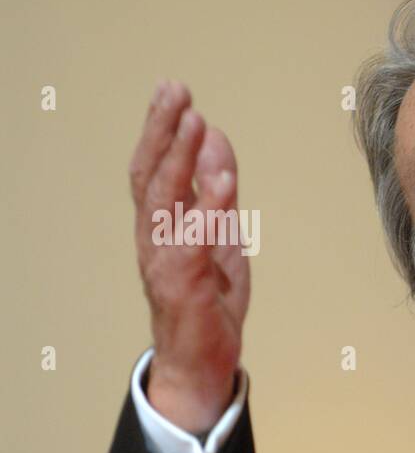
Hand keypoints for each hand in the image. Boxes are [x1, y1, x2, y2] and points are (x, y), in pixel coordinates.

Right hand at [130, 81, 249, 435]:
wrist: (203, 362)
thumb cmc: (209, 299)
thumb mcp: (219, 233)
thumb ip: (217, 190)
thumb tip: (215, 139)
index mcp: (161, 224)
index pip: (154, 167)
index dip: (160, 128)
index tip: (173, 90)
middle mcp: (155, 238)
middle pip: (151, 175)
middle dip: (162, 130)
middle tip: (176, 90)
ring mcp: (166, 261)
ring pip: (167, 202)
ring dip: (181, 159)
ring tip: (196, 121)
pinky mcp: (186, 284)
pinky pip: (196, 240)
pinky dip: (210, 207)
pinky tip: (225, 180)